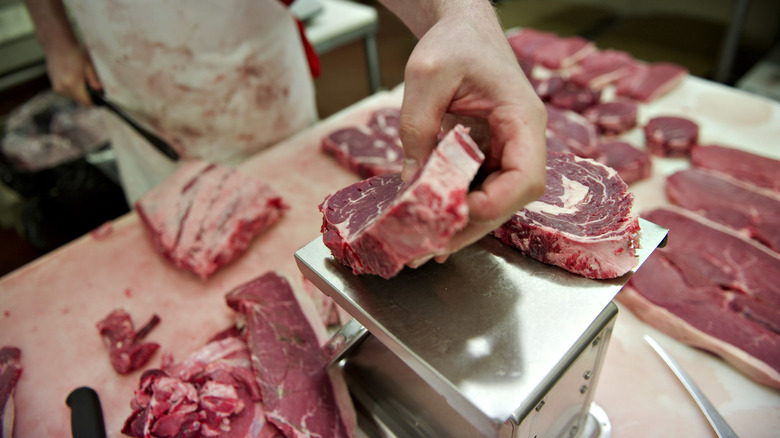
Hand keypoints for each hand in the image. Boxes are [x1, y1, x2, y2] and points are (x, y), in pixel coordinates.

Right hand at [45, 44, 100, 105]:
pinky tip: (73, 76)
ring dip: (79, 91)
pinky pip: (68, 92)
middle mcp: (62, 88)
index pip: (86, 103)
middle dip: (87, 94)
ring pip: (73, 97)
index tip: (98, 95)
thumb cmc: (74, 52)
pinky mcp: (54, 86)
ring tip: (79, 76)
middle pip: (80, 101)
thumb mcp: (89, 65)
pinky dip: (72, 87)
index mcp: (72, 84)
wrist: (57, 44)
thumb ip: (95, 80)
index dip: (94, 101)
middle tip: (89, 82)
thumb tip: (100, 91)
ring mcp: (57, 88)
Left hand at [398, 4, 546, 260]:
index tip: (460, 212)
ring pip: (494, 200)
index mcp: (521, 118)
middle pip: (509, 199)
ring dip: (462, 223)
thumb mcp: (426, 76)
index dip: (496, 204)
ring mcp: (507, 150)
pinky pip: (478, 188)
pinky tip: (430, 222)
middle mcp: (522, 140)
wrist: (462, 29)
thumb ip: (417, 127)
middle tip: (432, 248)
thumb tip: (411, 184)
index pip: (526, 177)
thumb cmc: (453, 42)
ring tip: (425, 244)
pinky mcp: (488, 154)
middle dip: (472, 226)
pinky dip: (456, 207)